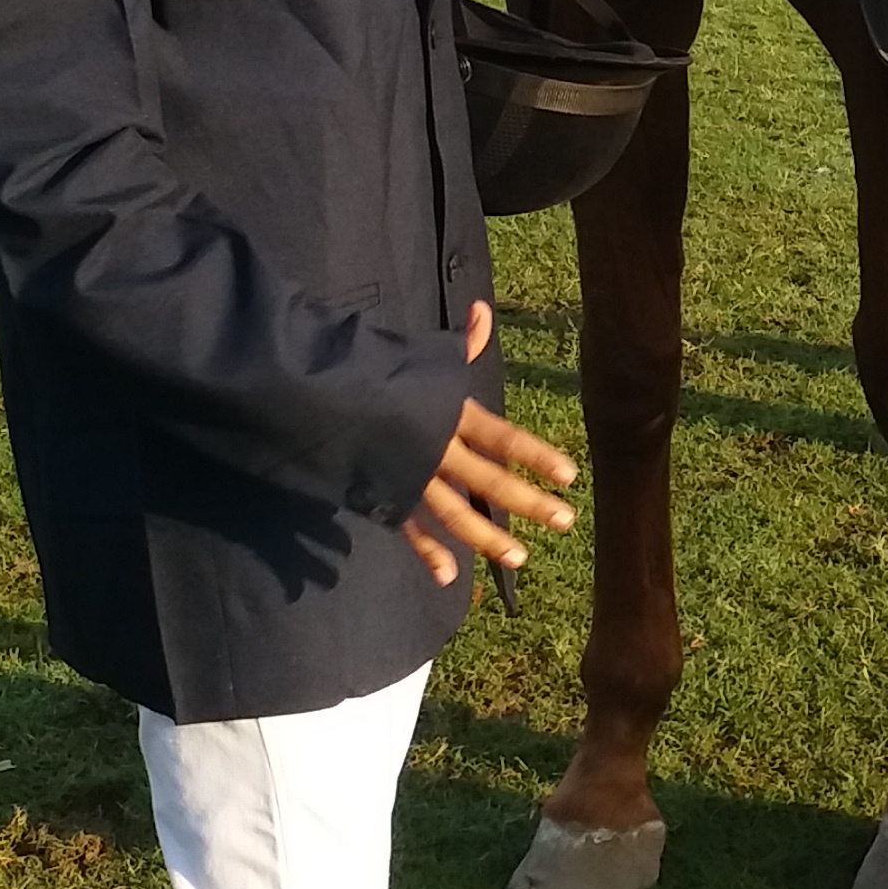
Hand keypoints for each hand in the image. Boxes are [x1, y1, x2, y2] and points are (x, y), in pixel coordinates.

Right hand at [399, 297, 578, 584]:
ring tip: (520, 557)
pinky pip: (410, 526)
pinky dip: (427, 552)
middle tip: (565, 520)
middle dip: (528, 501)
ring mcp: (414, 476)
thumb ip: (460, 345)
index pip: (503, 438)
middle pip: (489, 480)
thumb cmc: (378, 372)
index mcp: (451, 414)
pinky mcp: (388, 493)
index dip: (536, 455)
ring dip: (487, 537)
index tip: (569, 474)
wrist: (318, 395)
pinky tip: (449, 576)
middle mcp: (438, 449)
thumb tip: (482, 313)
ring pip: (455, 513)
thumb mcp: (423, 357)